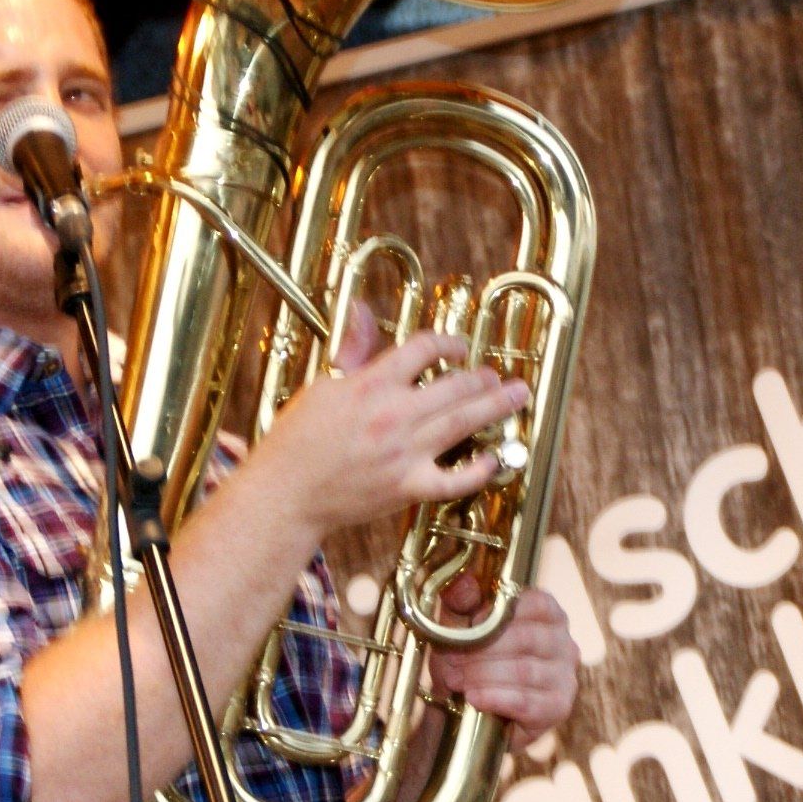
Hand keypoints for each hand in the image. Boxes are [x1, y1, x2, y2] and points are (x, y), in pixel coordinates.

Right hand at [242, 313, 528, 540]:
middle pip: (454, 385)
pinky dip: (477, 471)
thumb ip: (354, 348)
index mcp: (370, 384)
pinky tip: (494, 459)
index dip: (447, 343)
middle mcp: (392, 415)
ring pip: (461, 422)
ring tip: (516, 395)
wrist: (286, 493)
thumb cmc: (298, 439)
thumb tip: (362, 309)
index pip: (422, 349)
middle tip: (498, 375)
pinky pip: (453, 480)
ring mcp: (403, 453)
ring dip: (494, 406)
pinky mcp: (406, 488)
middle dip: (483, 377)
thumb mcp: (323, 384)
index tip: (457, 348)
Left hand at [428, 582, 578, 752]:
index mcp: (548, 615)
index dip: (500, 613)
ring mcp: (565, 676)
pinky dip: (495, 699)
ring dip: (483, 676)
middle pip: (526, 638)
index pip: (536, 603)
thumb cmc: (472, 664)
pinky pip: (526, 702)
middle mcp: (564, 643)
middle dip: (482, 650)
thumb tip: (461, 579)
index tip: (471, 624)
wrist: (472, 713)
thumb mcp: (460, 628)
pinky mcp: (558, 708)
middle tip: (452, 660)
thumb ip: (462, 602)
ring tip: (456, 681)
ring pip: (524, 670)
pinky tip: (474, 698)